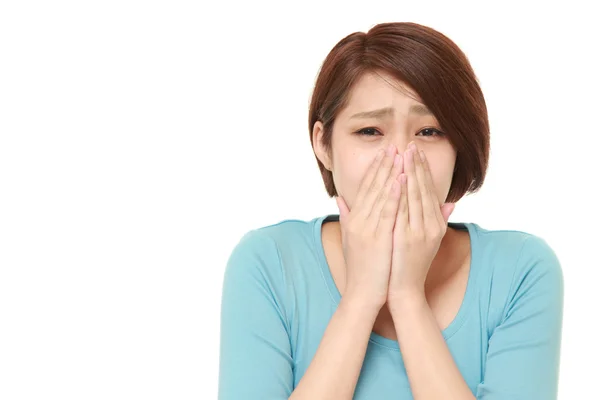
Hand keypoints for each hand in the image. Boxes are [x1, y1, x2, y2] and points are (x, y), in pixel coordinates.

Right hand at [335, 143, 403, 310]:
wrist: (361, 294)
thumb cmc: (360, 269)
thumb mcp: (350, 240)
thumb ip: (346, 217)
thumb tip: (339, 199)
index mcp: (354, 220)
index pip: (365, 188)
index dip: (375, 170)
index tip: (384, 153)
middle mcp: (358, 220)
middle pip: (372, 187)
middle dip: (384, 165)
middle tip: (394, 145)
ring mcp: (367, 228)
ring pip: (380, 195)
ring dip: (390, 173)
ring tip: (399, 155)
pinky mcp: (377, 238)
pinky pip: (387, 212)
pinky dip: (393, 194)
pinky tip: (400, 179)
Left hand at [388, 141, 455, 299]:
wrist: (405, 289)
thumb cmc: (411, 263)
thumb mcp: (429, 240)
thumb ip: (439, 219)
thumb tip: (450, 203)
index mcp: (435, 223)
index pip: (428, 190)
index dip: (422, 169)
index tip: (415, 151)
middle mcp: (431, 225)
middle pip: (423, 189)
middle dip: (416, 165)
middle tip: (410, 144)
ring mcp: (421, 232)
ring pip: (416, 196)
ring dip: (410, 173)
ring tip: (404, 153)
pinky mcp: (408, 238)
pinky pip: (405, 210)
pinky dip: (402, 193)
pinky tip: (398, 178)